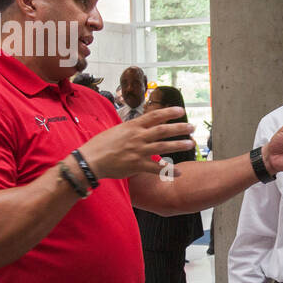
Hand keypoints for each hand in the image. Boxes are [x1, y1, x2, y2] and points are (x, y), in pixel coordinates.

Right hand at [77, 106, 195, 179]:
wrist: (90, 160)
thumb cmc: (100, 145)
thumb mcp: (117, 130)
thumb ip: (131, 129)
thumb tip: (141, 126)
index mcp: (132, 126)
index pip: (154, 116)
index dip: (169, 112)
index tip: (181, 110)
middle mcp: (138, 137)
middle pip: (163, 130)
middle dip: (180, 128)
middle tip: (192, 127)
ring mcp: (139, 151)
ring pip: (164, 146)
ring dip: (179, 145)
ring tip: (191, 143)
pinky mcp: (137, 165)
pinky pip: (157, 168)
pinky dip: (169, 170)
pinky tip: (179, 172)